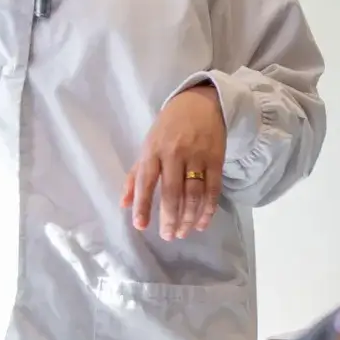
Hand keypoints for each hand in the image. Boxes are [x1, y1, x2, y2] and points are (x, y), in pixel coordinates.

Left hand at [122, 83, 226, 240]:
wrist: (200, 103)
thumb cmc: (169, 128)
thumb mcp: (148, 145)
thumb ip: (135, 175)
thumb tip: (124, 204)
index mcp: (153, 150)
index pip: (145, 181)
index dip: (142, 204)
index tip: (141, 226)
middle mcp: (174, 153)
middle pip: (172, 192)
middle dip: (170, 218)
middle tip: (168, 236)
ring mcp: (197, 156)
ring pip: (194, 194)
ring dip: (189, 217)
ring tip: (183, 232)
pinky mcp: (216, 159)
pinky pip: (213, 189)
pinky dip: (208, 209)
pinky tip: (202, 222)